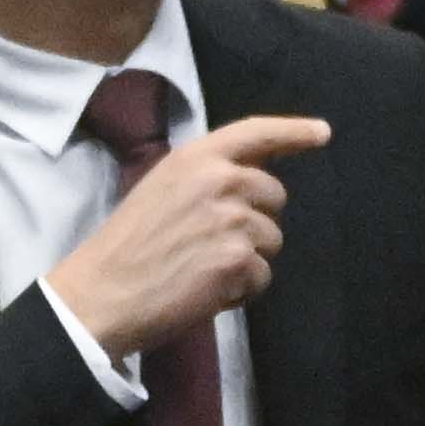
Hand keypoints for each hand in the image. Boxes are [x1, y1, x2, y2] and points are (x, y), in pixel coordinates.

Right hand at [46, 113, 332, 360]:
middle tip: (212, 243)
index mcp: (196, 157)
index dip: (294, 132)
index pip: (256, 133)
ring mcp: (232, 219)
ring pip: (271, 241)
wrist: (103, 293)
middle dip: (255, 221)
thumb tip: (252, 179)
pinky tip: (204, 291)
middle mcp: (219, 180)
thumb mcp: (162, 189)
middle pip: (274, 196)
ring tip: (202, 269)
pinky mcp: (237, 260)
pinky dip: (240, 291)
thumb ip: (206, 178)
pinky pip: (261, 277)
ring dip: (247, 260)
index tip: (321, 133)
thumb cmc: (127, 247)